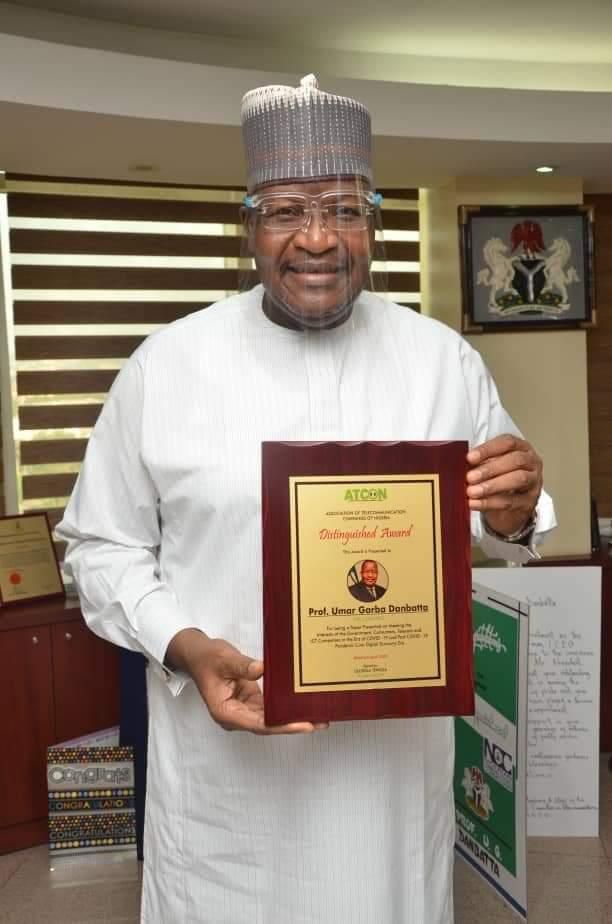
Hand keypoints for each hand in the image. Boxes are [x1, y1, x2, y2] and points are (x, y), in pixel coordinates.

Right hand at [165, 629, 326, 735]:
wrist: (197, 654)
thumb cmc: (206, 658)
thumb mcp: (223, 658)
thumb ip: (242, 665)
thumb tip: (260, 669)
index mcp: (226, 712)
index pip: (259, 724)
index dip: (282, 726)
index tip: (304, 725)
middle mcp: (235, 716)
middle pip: (268, 726)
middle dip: (293, 724)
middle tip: (320, 721)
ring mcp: (243, 710)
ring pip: (271, 719)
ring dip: (292, 717)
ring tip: (318, 714)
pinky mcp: (250, 701)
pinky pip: (270, 708)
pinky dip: (285, 707)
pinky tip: (301, 703)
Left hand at [466, 434, 541, 536]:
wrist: (512, 508)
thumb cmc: (501, 480)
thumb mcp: (491, 466)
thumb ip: (480, 462)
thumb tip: (460, 464)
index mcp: (521, 448)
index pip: (507, 443)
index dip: (488, 449)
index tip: (470, 457)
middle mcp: (531, 463)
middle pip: (515, 460)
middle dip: (490, 469)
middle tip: (470, 477)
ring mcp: (534, 482)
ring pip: (517, 480)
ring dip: (492, 485)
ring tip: (472, 491)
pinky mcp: (529, 502)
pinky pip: (511, 502)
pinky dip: (490, 503)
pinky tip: (475, 503)